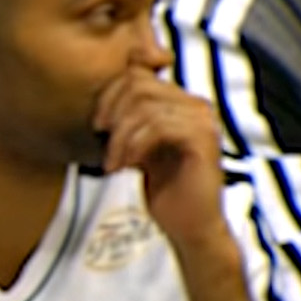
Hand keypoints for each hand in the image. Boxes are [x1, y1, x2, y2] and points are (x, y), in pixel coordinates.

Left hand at [93, 69, 226, 249]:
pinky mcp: (203, 140)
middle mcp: (196, 105)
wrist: (190, 225)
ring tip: (111, 163)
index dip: (109, 95)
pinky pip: (158, 127)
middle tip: (99, 139)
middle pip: (139, 84)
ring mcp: (202, 120)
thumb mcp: (138, 147)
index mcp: (180, 102)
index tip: (96, 125)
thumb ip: (129, 121)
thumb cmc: (163, 189)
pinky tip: (125, 166)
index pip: (137, 75)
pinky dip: (133, 146)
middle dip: (111, 111)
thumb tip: (99, 100)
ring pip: (145, 107)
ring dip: (119, 137)